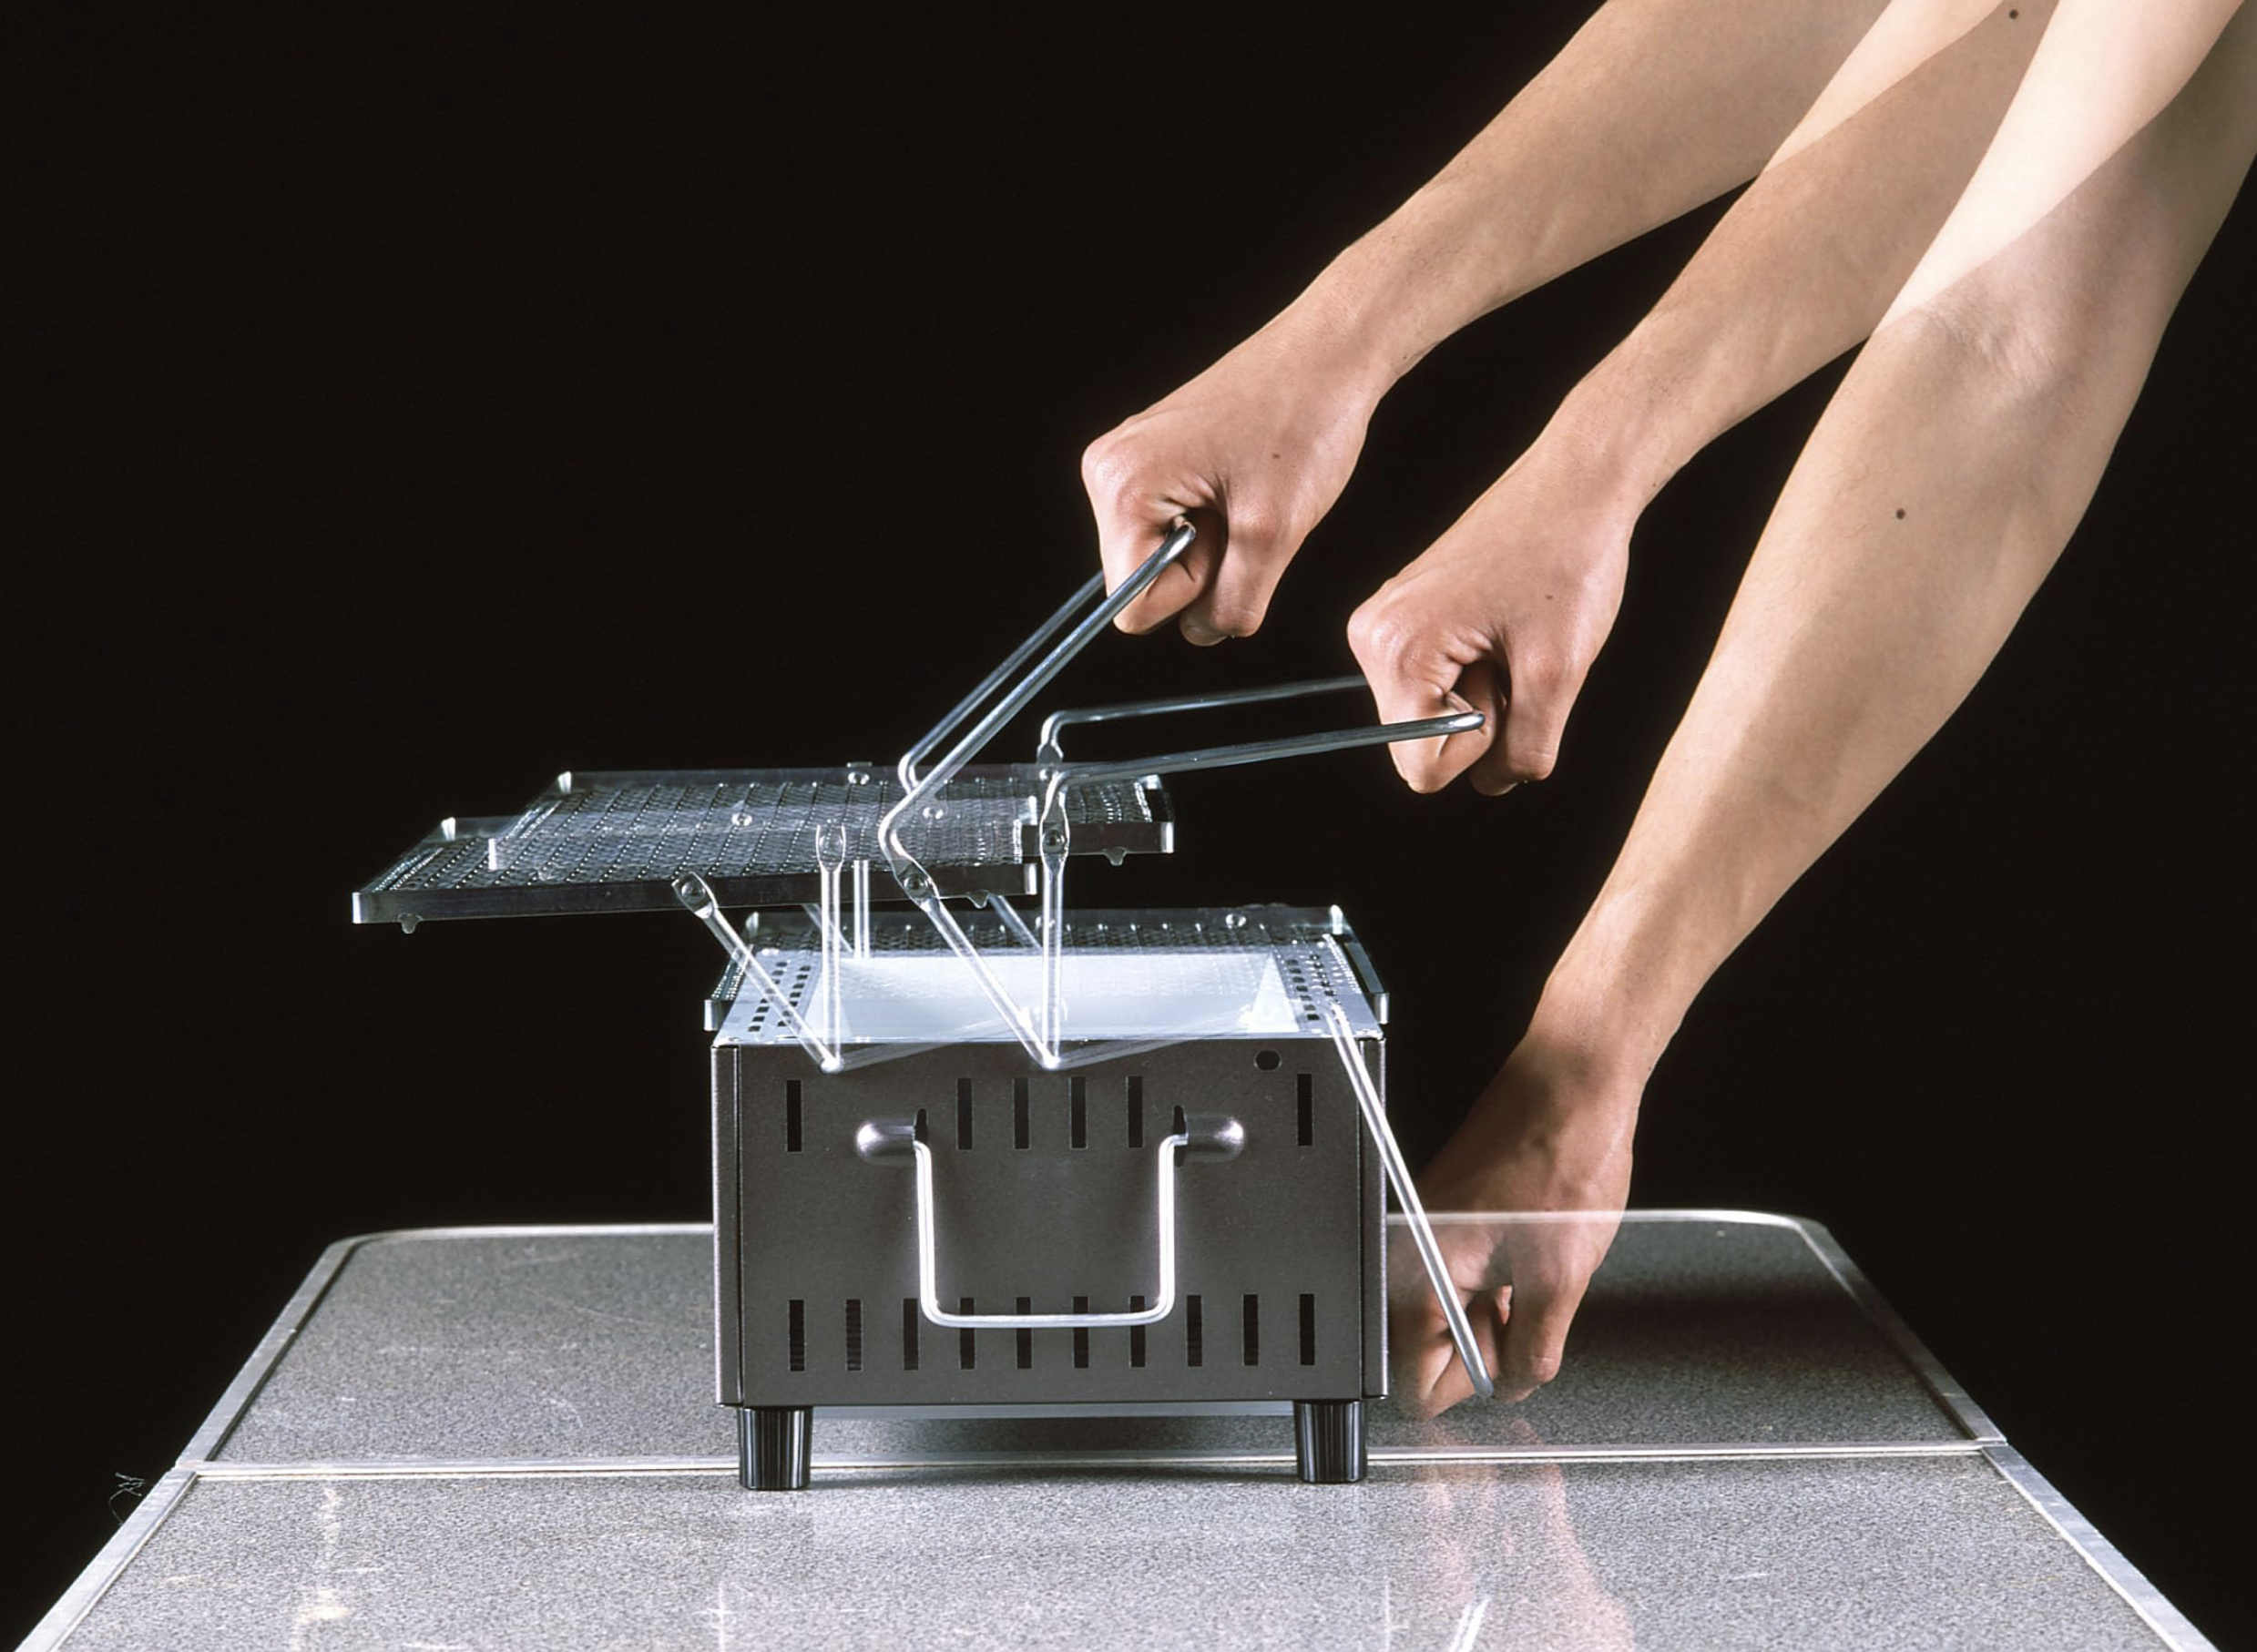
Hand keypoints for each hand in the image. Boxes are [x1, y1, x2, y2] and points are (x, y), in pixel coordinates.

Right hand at [1081, 311, 1383, 643]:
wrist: (1327, 355)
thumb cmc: (1304, 424)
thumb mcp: (1274, 535)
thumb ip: (1232, 604)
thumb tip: (1202, 633)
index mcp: (1122, 486)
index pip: (1132, 606)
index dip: (1191, 593)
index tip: (1231, 540)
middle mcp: (1107, 472)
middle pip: (1140, 584)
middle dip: (1201, 568)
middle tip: (1245, 511)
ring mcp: (1124, 464)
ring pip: (1158, 560)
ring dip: (1210, 548)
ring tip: (1245, 494)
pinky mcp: (1149, 460)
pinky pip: (1169, 531)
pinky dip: (1210, 525)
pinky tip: (1238, 486)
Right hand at [1348, 438, 1634, 792]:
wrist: (1576, 485)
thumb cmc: (1568, 563)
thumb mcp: (1558, 675)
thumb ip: (1524, 750)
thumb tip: (1494, 783)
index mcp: (1396, 651)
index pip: (1419, 768)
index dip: (1477, 749)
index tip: (1508, 686)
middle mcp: (1373, 638)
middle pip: (1420, 742)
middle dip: (1479, 717)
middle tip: (1515, 653)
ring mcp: (1385, 624)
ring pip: (1431, 714)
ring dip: (1482, 693)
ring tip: (1511, 635)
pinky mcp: (1405, 614)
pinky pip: (1436, 682)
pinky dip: (1477, 670)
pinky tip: (1504, 625)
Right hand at [1392, 1033, 1639, 1415]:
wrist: (1569, 1086)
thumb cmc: (1562, 1159)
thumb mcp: (1561, 1282)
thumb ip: (1532, 1355)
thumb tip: (1512, 1385)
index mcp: (1418, 1276)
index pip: (1416, 1385)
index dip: (1473, 1382)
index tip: (1511, 1362)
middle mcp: (1406, 1256)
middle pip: (1432, 1351)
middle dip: (1488, 1343)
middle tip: (1533, 1304)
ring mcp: (1423, 1234)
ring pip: (1452, 1315)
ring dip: (1497, 1310)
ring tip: (1536, 1270)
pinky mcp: (1444, 1220)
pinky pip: (1461, 1280)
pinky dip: (1498, 1281)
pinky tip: (1530, 1254)